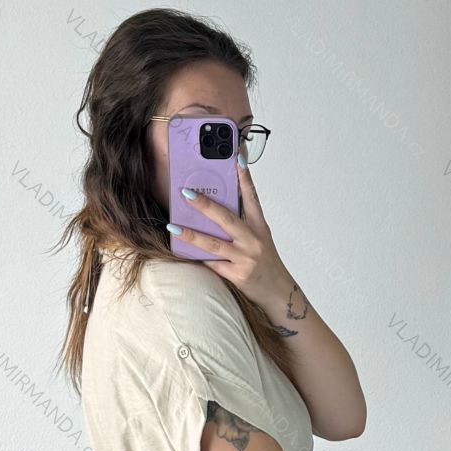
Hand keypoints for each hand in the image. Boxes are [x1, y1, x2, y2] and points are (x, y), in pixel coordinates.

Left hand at [169, 159, 297, 316]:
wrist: (278, 292)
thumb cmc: (265, 263)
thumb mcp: (260, 238)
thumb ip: (242, 224)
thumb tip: (216, 210)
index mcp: (259, 227)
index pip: (252, 197)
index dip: (244, 177)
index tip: (236, 158)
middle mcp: (253, 240)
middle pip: (226, 219)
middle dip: (205, 205)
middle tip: (186, 193)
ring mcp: (245, 258)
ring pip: (213, 244)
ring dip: (191, 234)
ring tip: (173, 227)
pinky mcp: (237, 275)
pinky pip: (212, 264)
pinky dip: (196, 257)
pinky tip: (181, 250)